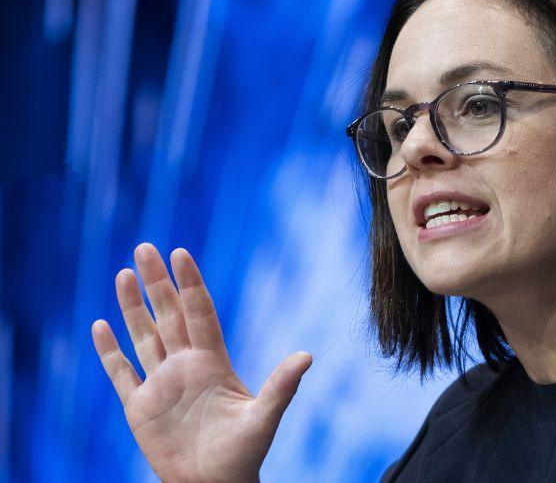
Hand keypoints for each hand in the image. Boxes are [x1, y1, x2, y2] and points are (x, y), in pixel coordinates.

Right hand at [92, 243, 311, 482]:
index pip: (199, 313)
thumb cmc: (244, 455)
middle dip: (156, 283)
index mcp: (213, 362)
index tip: (179, 253)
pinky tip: (101, 326)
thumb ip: (281, 387)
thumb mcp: (264, 418)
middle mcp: (186, 366)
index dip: (189, 283)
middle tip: (144, 248)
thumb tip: (308, 356)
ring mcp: (162, 384)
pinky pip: (121, 373)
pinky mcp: (140, 407)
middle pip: (168, 315)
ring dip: (133, 308)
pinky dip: (110, 352)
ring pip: (144, 337)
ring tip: (123, 274)